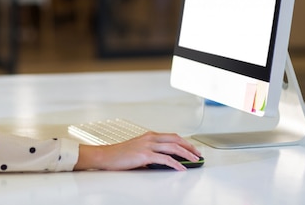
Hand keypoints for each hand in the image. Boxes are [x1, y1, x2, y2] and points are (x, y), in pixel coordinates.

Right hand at [74, 131, 201, 170]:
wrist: (106, 156)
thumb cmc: (119, 154)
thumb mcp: (137, 149)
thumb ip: (151, 152)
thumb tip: (163, 161)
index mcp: (149, 136)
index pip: (171, 136)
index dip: (184, 142)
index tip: (192, 148)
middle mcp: (150, 138)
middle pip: (176, 139)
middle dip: (189, 147)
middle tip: (198, 154)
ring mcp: (147, 145)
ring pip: (173, 147)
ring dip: (186, 154)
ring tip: (194, 160)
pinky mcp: (145, 155)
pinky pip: (165, 159)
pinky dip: (176, 163)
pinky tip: (181, 168)